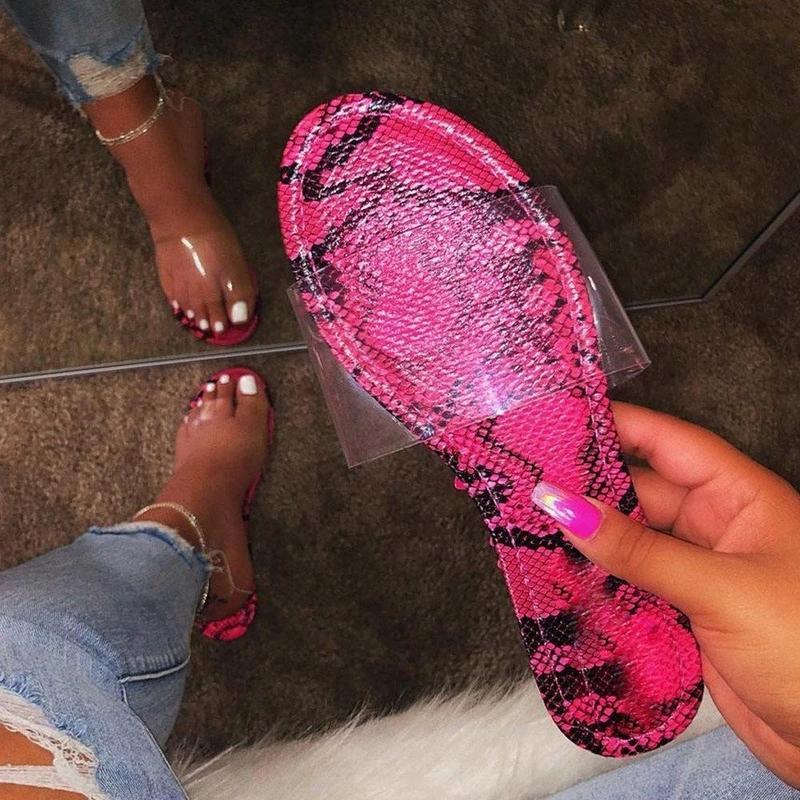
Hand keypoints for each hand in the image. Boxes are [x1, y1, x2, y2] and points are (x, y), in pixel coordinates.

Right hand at [532, 402, 799, 786]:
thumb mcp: (719, 589)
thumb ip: (638, 549)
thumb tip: (562, 506)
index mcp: (739, 497)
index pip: (669, 443)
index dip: (617, 425)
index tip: (558, 418)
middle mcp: (715, 527)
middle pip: (639, 494)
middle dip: (586, 489)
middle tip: (523, 483)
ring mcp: (697, 571)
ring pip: (630, 541)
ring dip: (586, 540)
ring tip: (526, 527)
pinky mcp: (683, 613)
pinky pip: (631, 584)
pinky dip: (597, 582)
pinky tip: (558, 577)